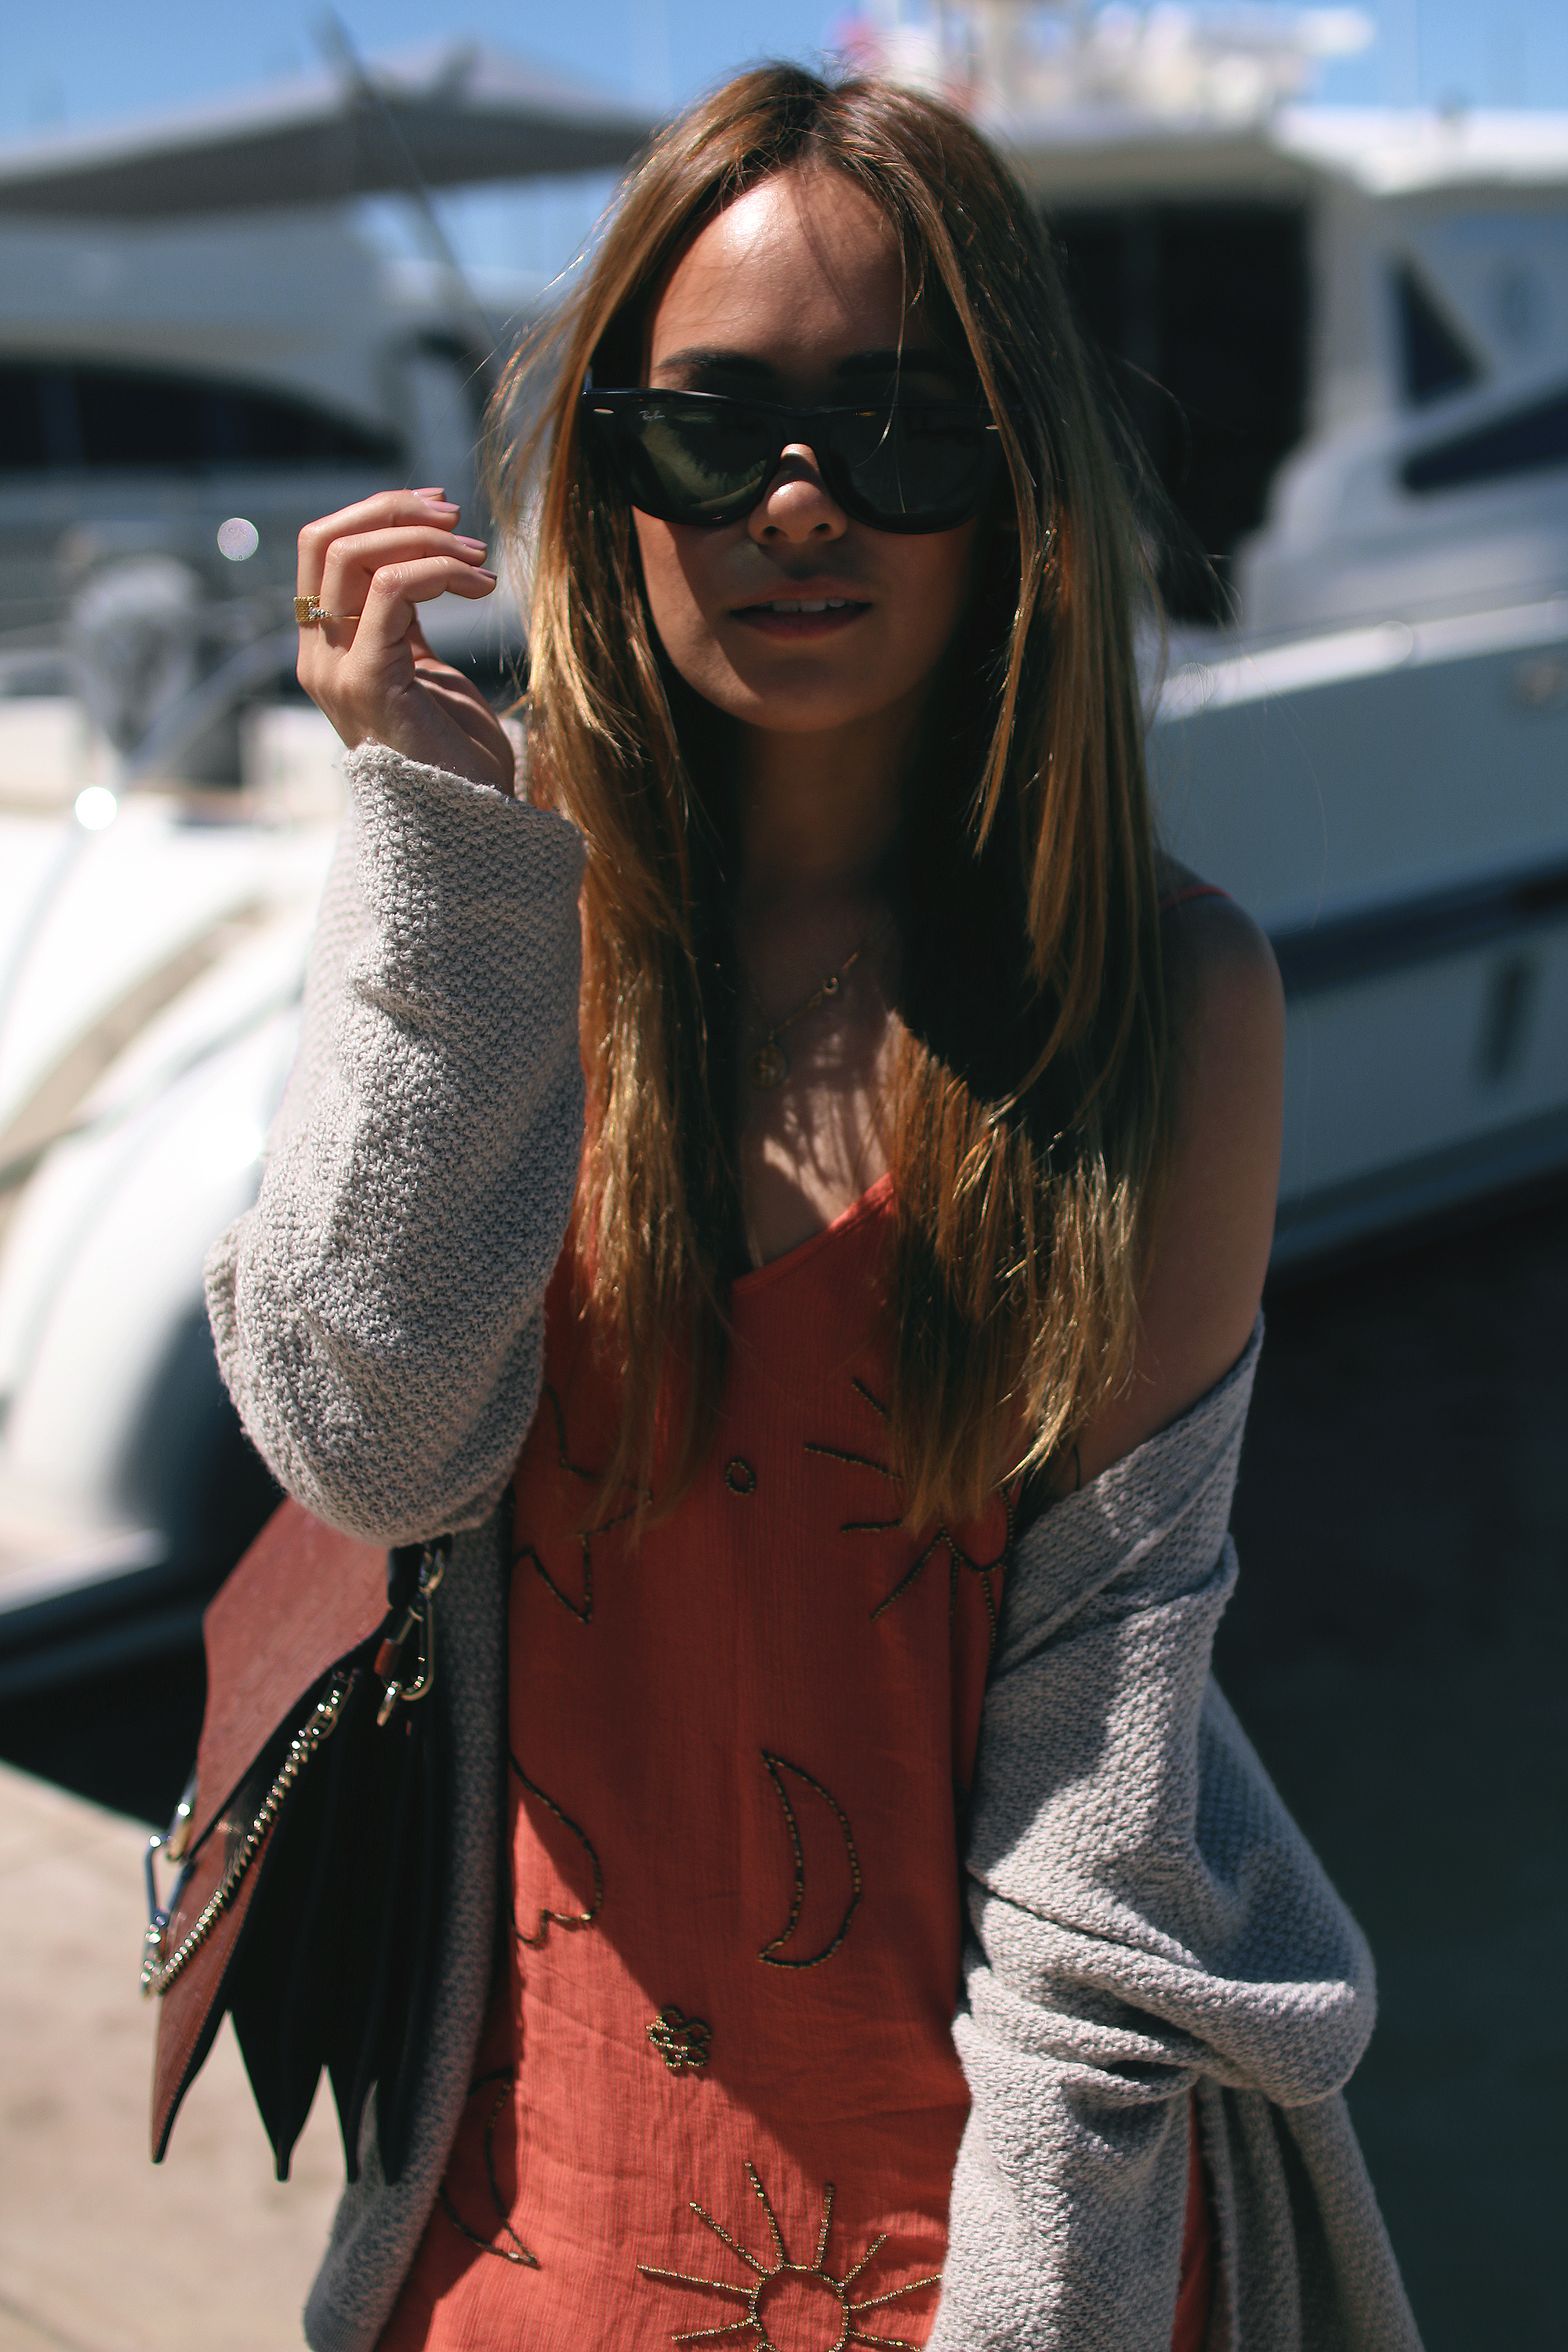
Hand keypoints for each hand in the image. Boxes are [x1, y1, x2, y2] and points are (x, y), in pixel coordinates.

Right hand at [295, 488, 515, 794]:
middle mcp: (318, 657)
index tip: (442, 512)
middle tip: (459, 520)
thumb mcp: (421, 665)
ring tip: (481, 561)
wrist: (469, 823)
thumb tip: (415, 551)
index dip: (377, 512)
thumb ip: (401, 615)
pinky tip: (481, 587)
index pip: (321, 548)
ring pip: (352, 556)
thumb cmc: (452, 751)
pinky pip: (389, 592)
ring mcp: (335, 672)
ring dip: (425, 539)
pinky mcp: (368, 684)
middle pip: (325, 540)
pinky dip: (437, 571)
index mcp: (325, 646)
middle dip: (396, 510)